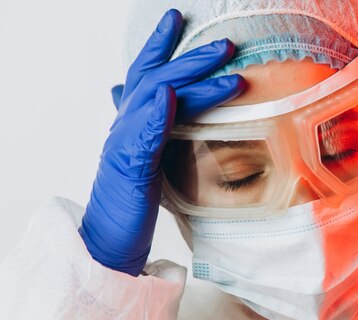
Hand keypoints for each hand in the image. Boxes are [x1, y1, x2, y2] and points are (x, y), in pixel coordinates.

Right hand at [79, 9, 244, 275]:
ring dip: (189, 78)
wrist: (110, 238)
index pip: (147, 74)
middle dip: (192, 57)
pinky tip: (169, 97)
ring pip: (156, 100)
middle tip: (225, 43)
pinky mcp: (130, 169)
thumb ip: (156, 129)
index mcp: (135, 123)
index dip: (161, 45)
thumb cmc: (132, 198)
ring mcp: (126, 145)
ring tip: (221, 62)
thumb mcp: (148, 157)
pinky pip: (142, 137)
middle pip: (158, 79)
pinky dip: (155, 114)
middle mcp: (127, 126)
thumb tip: (166, 103)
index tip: (179, 18)